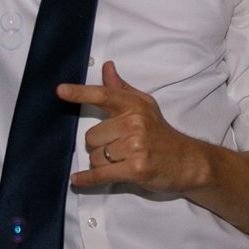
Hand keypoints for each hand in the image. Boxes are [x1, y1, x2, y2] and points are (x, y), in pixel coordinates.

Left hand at [62, 60, 208, 191]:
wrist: (188, 162)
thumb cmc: (161, 133)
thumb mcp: (144, 106)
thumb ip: (122, 89)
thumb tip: (107, 68)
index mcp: (134, 106)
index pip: (103, 95)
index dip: (80, 93)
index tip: (60, 91)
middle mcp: (135, 123)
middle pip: (91, 136)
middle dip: (99, 145)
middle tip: (117, 148)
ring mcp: (136, 146)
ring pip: (95, 157)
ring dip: (102, 163)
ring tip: (121, 161)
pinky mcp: (136, 169)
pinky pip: (101, 174)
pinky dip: (88, 179)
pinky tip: (78, 180)